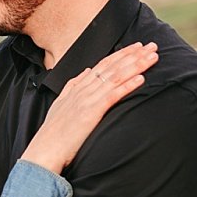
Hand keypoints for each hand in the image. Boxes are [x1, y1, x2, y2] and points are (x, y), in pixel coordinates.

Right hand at [21, 42, 157, 173]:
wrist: (44, 150)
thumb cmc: (53, 133)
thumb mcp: (61, 104)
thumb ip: (73, 86)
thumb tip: (86, 72)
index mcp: (77, 87)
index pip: (103, 65)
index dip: (121, 54)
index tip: (137, 47)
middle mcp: (83, 89)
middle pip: (112, 67)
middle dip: (134, 55)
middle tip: (152, 46)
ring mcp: (87, 99)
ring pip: (115, 77)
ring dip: (136, 66)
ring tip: (152, 58)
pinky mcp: (91, 112)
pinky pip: (112, 96)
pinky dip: (127, 86)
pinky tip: (141, 79)